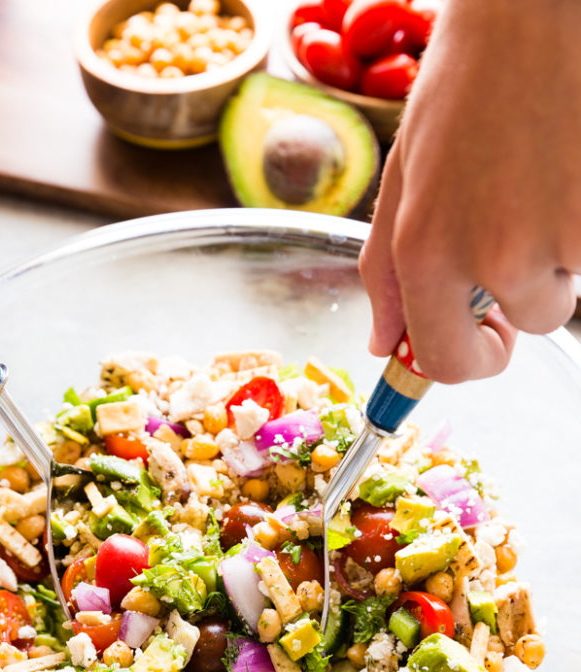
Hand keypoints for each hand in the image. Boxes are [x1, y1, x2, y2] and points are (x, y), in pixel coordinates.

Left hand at [359, 0, 578, 383]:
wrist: (536, 8)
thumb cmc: (468, 81)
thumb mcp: (405, 175)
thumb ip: (387, 269)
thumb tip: (384, 341)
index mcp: (425, 249)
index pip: (444, 362)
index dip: (470, 358)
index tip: (484, 335)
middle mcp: (489, 253)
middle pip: (522, 328)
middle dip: (524, 303)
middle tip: (527, 246)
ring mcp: (555, 236)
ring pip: (566, 289)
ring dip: (560, 251)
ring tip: (544, 178)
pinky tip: (568, 169)